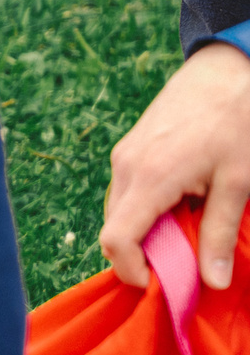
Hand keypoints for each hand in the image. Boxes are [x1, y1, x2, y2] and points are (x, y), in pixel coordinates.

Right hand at [102, 42, 249, 289]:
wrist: (227, 69)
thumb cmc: (238, 123)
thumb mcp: (238, 183)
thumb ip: (219, 233)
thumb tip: (211, 283)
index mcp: (149, 179)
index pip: (116, 240)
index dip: (131, 271)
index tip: (161, 285)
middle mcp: (125, 167)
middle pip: (116, 228)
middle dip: (143, 254)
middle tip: (186, 260)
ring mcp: (124, 154)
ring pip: (121, 209)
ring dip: (148, 229)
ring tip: (192, 227)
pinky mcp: (131, 146)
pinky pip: (128, 190)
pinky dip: (149, 208)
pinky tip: (185, 201)